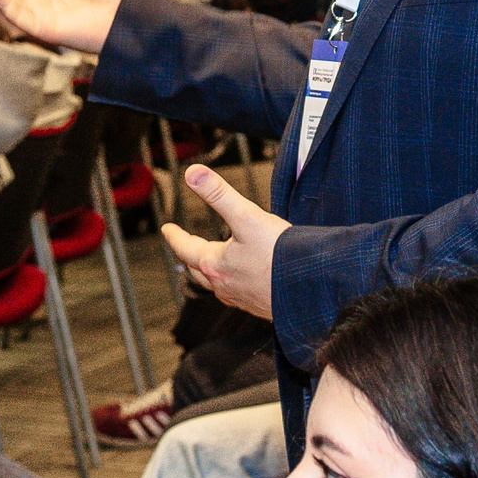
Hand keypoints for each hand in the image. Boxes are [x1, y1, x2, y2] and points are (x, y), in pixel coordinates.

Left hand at [161, 166, 286, 320]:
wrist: (311, 290)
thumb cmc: (280, 256)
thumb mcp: (247, 216)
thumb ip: (219, 194)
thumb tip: (193, 173)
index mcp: (215, 265)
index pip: (186, 249)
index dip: (174, 236)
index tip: (166, 229)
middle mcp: (224, 286)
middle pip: (197, 269)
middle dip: (188, 255)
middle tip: (183, 246)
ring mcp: (241, 298)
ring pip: (216, 284)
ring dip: (208, 271)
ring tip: (210, 262)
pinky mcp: (259, 305)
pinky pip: (236, 294)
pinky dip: (231, 282)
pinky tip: (242, 278)